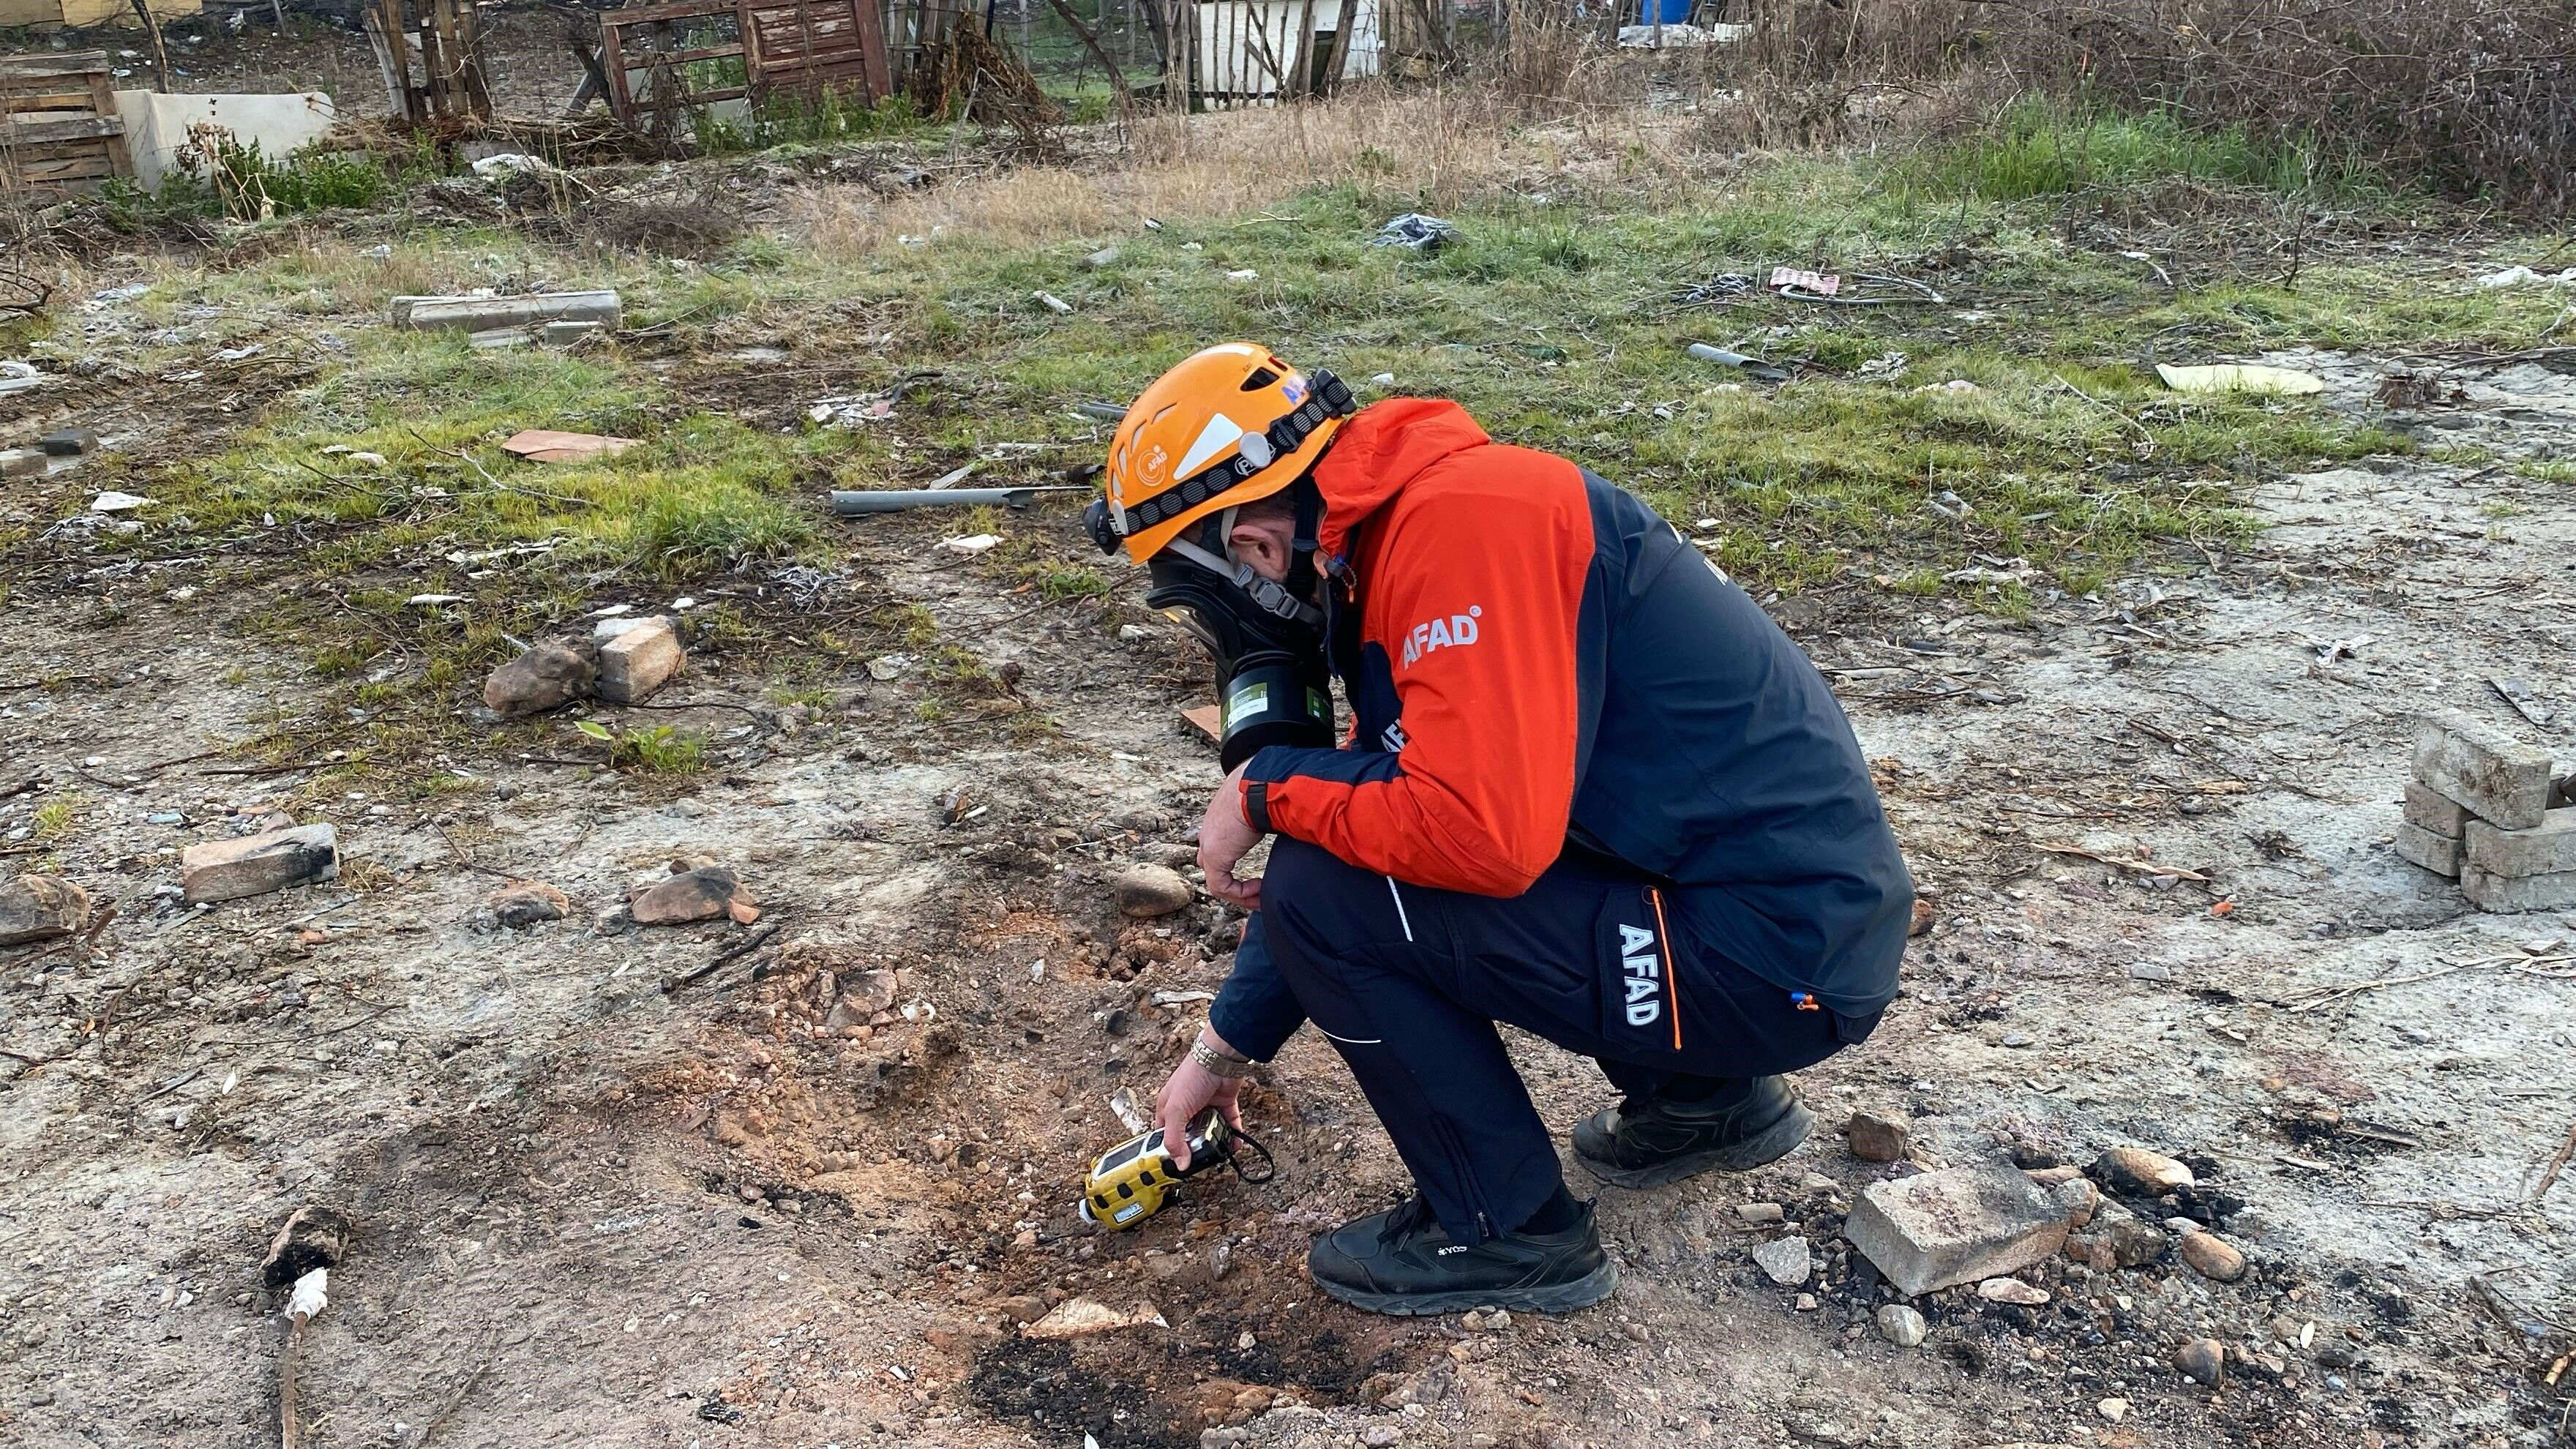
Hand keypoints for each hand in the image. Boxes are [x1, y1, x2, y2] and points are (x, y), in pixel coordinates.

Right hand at [1152, 1029, 1247, 1171]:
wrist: (1220, 1058)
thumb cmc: (1193, 1076)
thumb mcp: (1176, 1110)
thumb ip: (1175, 1138)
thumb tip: (1180, 1163)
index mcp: (1169, 1108)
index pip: (1165, 1135)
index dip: (1171, 1149)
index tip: (1180, 1164)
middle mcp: (1187, 1108)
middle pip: (1190, 1135)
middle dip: (1198, 1147)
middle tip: (1205, 1159)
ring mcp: (1206, 1106)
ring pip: (1211, 1130)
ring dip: (1217, 1142)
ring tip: (1223, 1153)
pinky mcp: (1224, 1104)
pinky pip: (1229, 1124)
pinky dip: (1234, 1134)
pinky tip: (1236, 1143)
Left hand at [1198, 762, 1264, 909]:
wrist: (1260, 786)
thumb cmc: (1269, 788)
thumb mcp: (1267, 802)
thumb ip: (1271, 812)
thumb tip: (1292, 813)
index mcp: (1221, 816)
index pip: (1220, 843)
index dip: (1235, 861)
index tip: (1258, 870)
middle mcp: (1210, 831)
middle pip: (1212, 864)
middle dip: (1233, 880)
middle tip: (1256, 890)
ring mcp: (1209, 844)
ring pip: (1217, 880)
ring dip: (1241, 891)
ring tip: (1261, 895)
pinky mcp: (1214, 857)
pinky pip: (1221, 886)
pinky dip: (1241, 893)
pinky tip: (1260, 889)